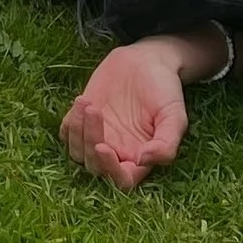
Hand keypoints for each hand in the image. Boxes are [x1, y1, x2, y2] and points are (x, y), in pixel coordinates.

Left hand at [61, 38, 194, 189]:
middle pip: (94, 168)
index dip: (109, 170)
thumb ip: (166, 144)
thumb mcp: (175, 115)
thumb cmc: (165, 90)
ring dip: (77, 131)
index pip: (120, 180)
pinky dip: (70, 122)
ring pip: (77, 153)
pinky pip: (67, 133)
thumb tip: (143, 161)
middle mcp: (117, 153)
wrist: (146, 62)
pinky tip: (83, 101)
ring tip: (89, 103)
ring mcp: (98, 137)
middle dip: (90, 142)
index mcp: (139, 158)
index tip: (102, 147)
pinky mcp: (83, 122)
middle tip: (96, 111)